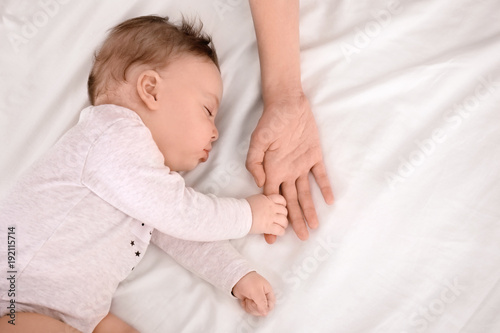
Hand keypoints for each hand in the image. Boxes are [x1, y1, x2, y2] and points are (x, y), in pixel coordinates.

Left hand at [232, 271, 274, 315]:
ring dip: (250, 307)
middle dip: (255, 307)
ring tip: (247, 299)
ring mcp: (255, 299)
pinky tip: (244, 300)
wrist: (236, 278)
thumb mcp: (257, 292)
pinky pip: (249, 309)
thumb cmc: (247, 281)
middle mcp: (263, 296)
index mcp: (268, 292)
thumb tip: (265, 313)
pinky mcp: (249, 301)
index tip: (258, 306)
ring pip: (256, 311)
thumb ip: (262, 303)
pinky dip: (245, 306)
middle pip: (263, 310)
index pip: (271, 305)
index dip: (265, 308)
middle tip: (251, 301)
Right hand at [246, 93, 333, 242]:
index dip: (272, 218)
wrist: (287, 103)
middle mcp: (286, 172)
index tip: (272, 237)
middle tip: (301, 238)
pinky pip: (320, 175)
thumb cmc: (270, 121)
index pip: (271, 200)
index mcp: (271, 171)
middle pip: (290, 202)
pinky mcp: (313, 156)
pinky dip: (325, 188)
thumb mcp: (257, 140)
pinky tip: (329, 201)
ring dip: (309, 209)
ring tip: (313, 227)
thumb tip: (260, 184)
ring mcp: (300, 165)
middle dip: (294, 220)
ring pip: (305, 193)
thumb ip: (255, 163)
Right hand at [246, 194, 287, 235]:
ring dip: (283, 225)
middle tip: (281, 219)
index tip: (281, 208)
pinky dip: (281, 232)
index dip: (283, 204)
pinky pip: (280, 230)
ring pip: (284, 221)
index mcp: (267, 199)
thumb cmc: (242, 208)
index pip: (281, 199)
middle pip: (284, 211)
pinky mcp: (268, 227)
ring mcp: (270, 217)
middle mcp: (271, 207)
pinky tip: (278, 233)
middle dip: (284, 216)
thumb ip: (261, 201)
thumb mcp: (254, 200)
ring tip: (281, 227)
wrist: (238, 215)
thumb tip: (261, 204)